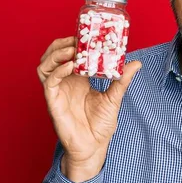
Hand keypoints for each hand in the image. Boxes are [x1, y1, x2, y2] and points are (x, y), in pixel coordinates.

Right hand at [37, 36, 141, 181]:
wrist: (94, 147)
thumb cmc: (101, 125)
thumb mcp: (114, 97)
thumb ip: (122, 80)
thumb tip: (136, 63)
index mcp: (78, 79)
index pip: (70, 54)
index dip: (74, 42)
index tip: (86, 34)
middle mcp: (65, 82)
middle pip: (53, 56)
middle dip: (62, 44)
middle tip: (77, 39)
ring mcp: (57, 91)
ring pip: (45, 66)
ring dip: (56, 54)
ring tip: (72, 49)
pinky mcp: (53, 102)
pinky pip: (49, 82)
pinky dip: (58, 71)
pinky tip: (71, 66)